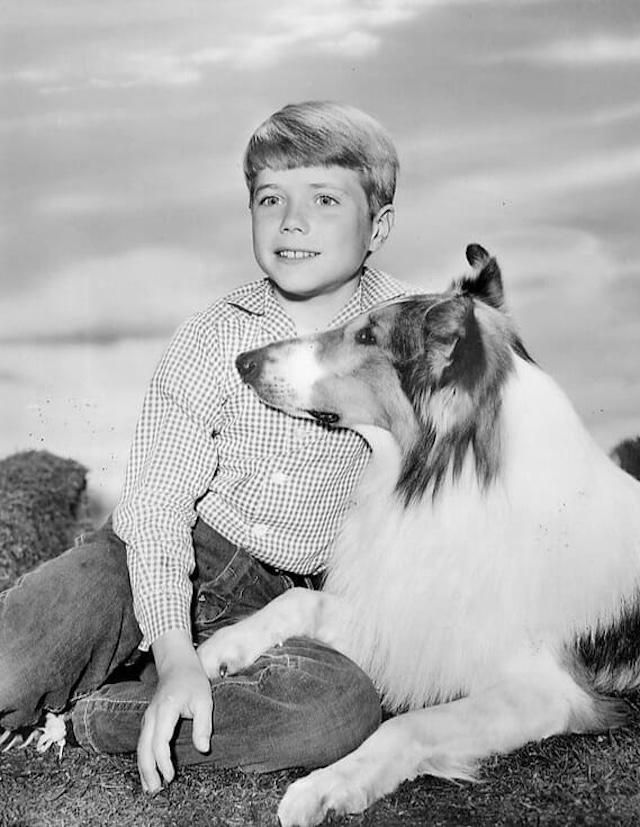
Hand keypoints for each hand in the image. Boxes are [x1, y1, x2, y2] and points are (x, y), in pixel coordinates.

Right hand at [137, 629, 212, 793]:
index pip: (159, 741)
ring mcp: (147, 718)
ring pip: (140, 747)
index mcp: (165, 710)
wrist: (177, 665)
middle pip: (144, 748)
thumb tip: (203, 748)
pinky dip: (144, 758)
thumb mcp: (204, 699)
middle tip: (156, 790)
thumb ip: (203, 725)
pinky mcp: (148, 721)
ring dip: (144, 768)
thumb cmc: (192, 681)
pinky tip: (149, 772)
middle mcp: (151, 715)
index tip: (171, 775)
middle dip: (148, 771)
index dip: (163, 761)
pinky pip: (142, 742)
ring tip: (151, 788)